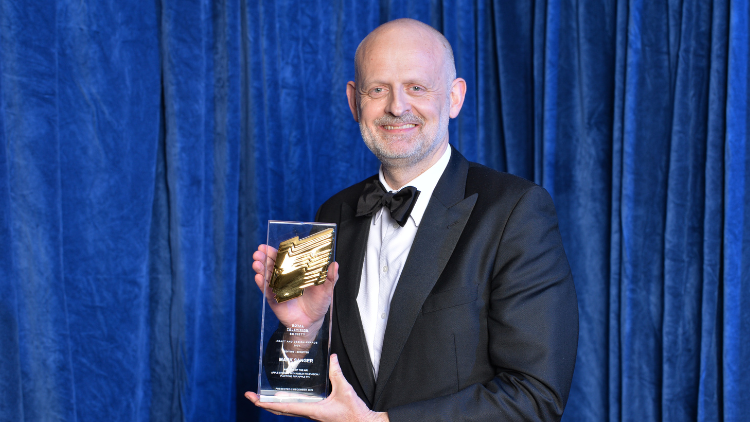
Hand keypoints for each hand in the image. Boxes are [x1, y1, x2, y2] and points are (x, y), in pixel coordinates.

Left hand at [245, 354, 388, 421]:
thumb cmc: (354, 413)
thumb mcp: (345, 390)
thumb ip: (336, 373)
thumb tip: (331, 358)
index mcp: (312, 410)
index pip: (284, 407)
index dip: (267, 403)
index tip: (254, 399)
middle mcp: (309, 414)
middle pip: (280, 410)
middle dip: (264, 404)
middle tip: (251, 396)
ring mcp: (312, 414)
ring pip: (287, 411)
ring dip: (273, 404)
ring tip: (263, 397)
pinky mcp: (317, 413)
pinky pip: (297, 408)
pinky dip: (286, 404)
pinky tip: (286, 397)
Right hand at [252, 245, 338, 329]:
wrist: (313, 321)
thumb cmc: (319, 302)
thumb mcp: (327, 289)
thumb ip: (330, 277)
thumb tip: (335, 264)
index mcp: (296, 272)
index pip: (285, 259)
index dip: (275, 251)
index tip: (267, 245)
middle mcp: (285, 278)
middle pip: (272, 265)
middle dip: (264, 258)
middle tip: (258, 252)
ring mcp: (278, 289)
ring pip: (267, 276)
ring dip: (261, 269)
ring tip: (256, 262)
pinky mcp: (275, 300)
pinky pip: (267, 292)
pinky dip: (262, 284)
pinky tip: (258, 277)